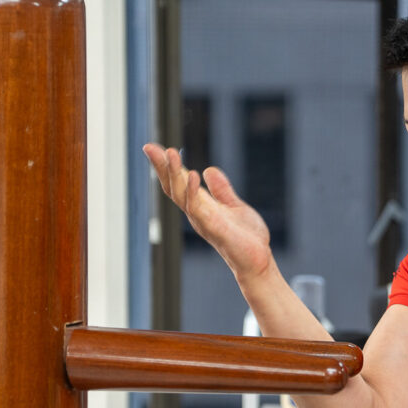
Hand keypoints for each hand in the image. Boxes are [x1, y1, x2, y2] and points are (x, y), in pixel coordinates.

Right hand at [142, 143, 273, 280]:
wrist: (258, 260)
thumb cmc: (246, 237)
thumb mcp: (234, 205)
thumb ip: (221, 189)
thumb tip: (208, 169)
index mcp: (201, 205)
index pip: (179, 182)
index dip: (166, 165)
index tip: (153, 147)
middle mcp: (196, 212)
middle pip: (173, 187)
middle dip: (161, 167)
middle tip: (149, 147)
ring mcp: (202, 220)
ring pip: (180, 194)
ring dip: (174, 174)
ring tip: (169, 152)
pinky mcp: (213, 227)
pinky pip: (197, 208)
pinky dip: (193, 191)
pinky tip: (193, 174)